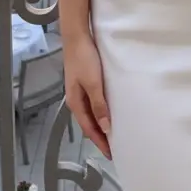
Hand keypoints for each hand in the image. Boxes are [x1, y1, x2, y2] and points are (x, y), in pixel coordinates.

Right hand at [63, 32, 111, 158]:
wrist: (77, 36)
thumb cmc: (84, 58)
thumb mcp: (93, 83)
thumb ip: (99, 105)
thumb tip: (105, 128)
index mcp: (75, 102)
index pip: (89, 129)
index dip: (100, 142)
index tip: (111, 154)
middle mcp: (76, 99)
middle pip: (89, 124)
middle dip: (100, 137)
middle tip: (114, 148)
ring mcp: (79, 91)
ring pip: (90, 114)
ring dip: (100, 125)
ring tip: (113, 133)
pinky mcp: (84, 83)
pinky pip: (92, 104)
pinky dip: (100, 112)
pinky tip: (107, 112)